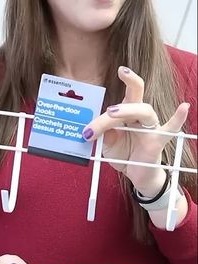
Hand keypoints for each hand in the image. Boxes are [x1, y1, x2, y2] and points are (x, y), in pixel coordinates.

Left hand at [82, 66, 189, 196]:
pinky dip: (177, 118)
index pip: (126, 95)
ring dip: (128, 110)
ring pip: (144, 111)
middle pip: (136, 97)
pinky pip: (170, 129)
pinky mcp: (158, 141)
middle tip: (107, 110)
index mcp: (127, 114)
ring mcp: (151, 127)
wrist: (136, 174)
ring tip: (111, 114)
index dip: (126, 80)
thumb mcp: (108, 145)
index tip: (120, 69)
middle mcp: (140, 116)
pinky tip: (184, 107)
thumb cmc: (124, 155)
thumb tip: (98, 129)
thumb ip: (104, 135)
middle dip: (122, 100)